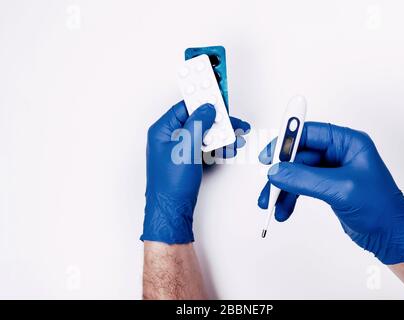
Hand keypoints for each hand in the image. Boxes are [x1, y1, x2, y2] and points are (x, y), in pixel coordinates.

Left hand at [141, 101, 250, 243]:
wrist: (172, 211)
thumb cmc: (170, 185)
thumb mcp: (186, 148)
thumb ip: (198, 124)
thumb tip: (207, 108)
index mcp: (162, 130)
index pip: (185, 107)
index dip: (203, 101)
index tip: (218, 95)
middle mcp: (169, 138)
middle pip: (197, 120)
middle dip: (217, 121)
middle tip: (234, 122)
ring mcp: (178, 150)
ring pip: (203, 134)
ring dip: (220, 135)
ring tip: (235, 138)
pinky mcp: (187, 160)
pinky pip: (203, 147)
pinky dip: (216, 147)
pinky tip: (227, 149)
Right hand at [258, 122, 403, 263]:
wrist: (391, 236)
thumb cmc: (382, 209)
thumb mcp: (341, 189)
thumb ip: (306, 179)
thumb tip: (278, 171)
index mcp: (348, 143)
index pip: (310, 132)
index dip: (287, 140)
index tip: (270, 153)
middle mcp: (339, 153)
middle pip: (298, 155)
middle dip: (281, 171)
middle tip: (268, 183)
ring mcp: (331, 170)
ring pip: (296, 172)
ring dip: (282, 188)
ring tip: (272, 204)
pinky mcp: (326, 186)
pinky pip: (300, 186)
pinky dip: (289, 197)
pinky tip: (284, 210)